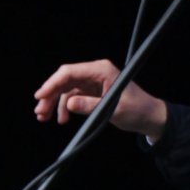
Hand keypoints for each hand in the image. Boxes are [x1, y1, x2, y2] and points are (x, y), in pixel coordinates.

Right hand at [34, 60, 167, 138]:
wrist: (149, 117)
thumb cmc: (137, 110)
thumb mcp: (114, 109)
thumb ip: (90, 105)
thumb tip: (69, 104)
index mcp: (102, 70)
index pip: (70, 72)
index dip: (52, 83)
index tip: (40, 96)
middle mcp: (95, 72)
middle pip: (64, 80)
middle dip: (50, 95)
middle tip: (40, 112)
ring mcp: (93, 81)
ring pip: (65, 89)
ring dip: (54, 103)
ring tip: (44, 118)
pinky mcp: (92, 91)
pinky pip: (72, 96)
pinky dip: (64, 107)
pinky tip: (62, 119)